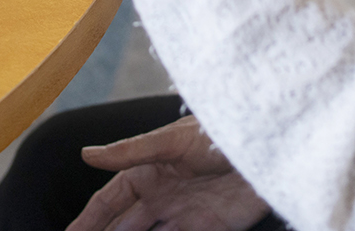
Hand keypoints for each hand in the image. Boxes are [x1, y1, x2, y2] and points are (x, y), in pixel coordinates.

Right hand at [68, 114, 271, 230]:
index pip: (108, 201)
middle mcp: (161, 194)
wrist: (268, 146)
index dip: (88, 219)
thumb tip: (86, 154)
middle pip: (122, 225)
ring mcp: (182, 214)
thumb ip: (130, 151)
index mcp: (147, 169)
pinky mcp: (207, 229)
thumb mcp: (172, 140)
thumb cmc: (220, 132)